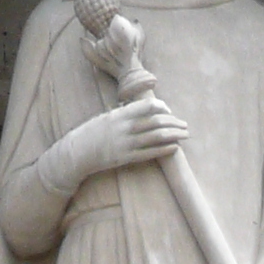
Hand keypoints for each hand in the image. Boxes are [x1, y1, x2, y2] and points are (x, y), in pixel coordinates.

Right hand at [51, 97, 185, 189]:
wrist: (77, 152)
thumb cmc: (92, 133)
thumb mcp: (107, 117)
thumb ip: (125, 114)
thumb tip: (144, 111)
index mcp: (120, 114)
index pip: (147, 106)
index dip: (162, 107)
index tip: (169, 110)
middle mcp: (124, 127)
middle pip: (156, 121)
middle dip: (174, 122)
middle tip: (185, 124)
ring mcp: (126, 143)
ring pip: (157, 137)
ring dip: (174, 134)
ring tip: (185, 134)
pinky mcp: (126, 158)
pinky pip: (150, 153)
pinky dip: (165, 149)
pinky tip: (175, 147)